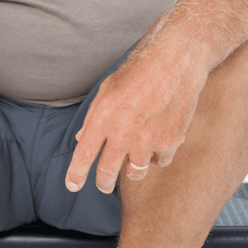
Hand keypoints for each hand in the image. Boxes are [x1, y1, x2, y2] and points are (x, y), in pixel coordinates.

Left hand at [64, 50, 204, 192]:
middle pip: (107, 172)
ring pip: (134, 173)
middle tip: (103, 186)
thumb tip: (82, 139)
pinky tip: (157, 142)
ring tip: (132, 162)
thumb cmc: (138, 73)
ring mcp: (146, 140)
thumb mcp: (108, 89)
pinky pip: (159, 162)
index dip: (76, 174)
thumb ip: (94, 117)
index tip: (72, 186)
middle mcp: (122, 132)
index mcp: (103, 118)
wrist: (174, 61)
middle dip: (103, 183)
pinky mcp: (168, 142)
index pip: (84, 154)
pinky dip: (157, 156)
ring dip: (131, 171)